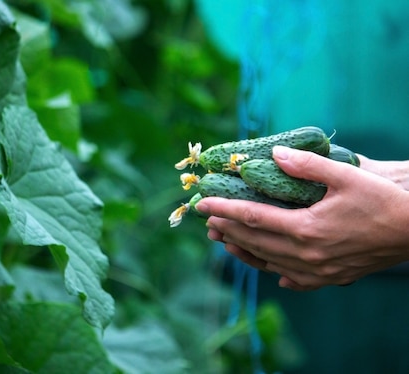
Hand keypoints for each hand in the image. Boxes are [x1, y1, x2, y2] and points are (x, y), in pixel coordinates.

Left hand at [197, 146, 408, 290]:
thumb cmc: (383, 201)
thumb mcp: (346, 176)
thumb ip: (307, 165)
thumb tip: (273, 154)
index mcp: (306, 229)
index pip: (252, 217)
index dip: (224, 209)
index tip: (203, 203)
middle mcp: (306, 255)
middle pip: (254, 241)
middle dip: (227, 228)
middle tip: (207, 218)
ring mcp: (316, 271)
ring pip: (268, 261)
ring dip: (243, 249)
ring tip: (224, 239)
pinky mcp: (329, 279)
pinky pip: (291, 278)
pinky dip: (272, 269)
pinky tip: (266, 265)